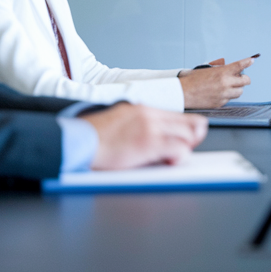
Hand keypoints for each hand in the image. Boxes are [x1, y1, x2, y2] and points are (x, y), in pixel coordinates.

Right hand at [85, 104, 208, 169]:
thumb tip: (154, 136)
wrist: (78, 140)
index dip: (188, 129)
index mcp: (142, 109)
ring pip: (188, 135)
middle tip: (185, 151)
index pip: (178, 116)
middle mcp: (149, 115)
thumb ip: (138, 124)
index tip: (189, 139)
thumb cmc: (93, 138)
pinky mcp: (148, 142)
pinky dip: (179, 157)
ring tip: (173, 159)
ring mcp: (150, 127)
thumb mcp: (119, 122)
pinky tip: (170, 162)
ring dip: (185, 149)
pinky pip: (178, 149)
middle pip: (189, 124)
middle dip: (192, 140)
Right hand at [178, 57, 253, 108]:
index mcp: (222, 72)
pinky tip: (220, 93)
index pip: (239, 65)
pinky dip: (227, 96)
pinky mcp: (221, 103)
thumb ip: (220, 70)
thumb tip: (229, 71)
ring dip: (237, 88)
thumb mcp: (207, 70)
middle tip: (240, 78)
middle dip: (244, 79)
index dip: (247, 62)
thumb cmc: (192, 80)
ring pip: (240, 92)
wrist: (183, 93)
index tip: (252, 60)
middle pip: (245, 81)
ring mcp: (224, 94)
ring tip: (229, 87)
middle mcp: (225, 83)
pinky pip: (230, 99)